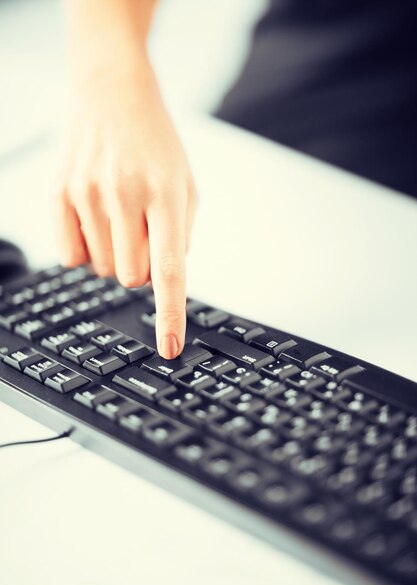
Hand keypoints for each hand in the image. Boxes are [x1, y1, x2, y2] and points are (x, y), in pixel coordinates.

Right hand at [55, 60, 196, 358]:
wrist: (112, 93)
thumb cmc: (156, 144)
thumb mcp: (187, 185)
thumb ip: (182, 236)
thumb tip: (163, 281)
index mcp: (166, 195)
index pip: (169, 271)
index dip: (170, 315)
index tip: (170, 349)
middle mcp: (125, 195)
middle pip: (132, 278)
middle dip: (142, 266)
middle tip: (142, 231)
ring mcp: (87, 194)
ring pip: (104, 269)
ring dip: (115, 254)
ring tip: (119, 213)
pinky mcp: (59, 195)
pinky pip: (71, 258)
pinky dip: (86, 249)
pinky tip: (94, 218)